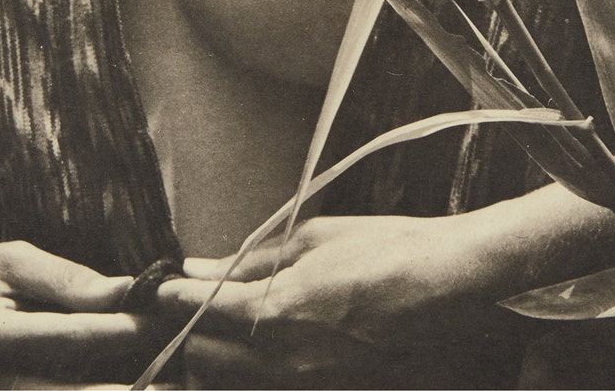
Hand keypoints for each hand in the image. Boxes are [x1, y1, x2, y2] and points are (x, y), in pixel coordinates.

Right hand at [0, 228, 173, 387]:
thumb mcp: (15, 259)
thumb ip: (70, 281)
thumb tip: (127, 292)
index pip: (69, 338)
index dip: (121, 332)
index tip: (165, 322)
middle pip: (67, 390)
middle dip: (126, 383)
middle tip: (176, 377)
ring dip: (112, 390)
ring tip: (164, 383)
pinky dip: (86, 390)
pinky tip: (125, 384)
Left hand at [157, 215, 516, 388]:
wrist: (455, 287)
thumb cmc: (388, 250)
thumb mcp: (314, 239)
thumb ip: (251, 260)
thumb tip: (201, 267)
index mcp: (276, 312)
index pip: (200, 310)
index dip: (172, 298)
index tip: (159, 288)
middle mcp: (285, 360)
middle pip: (203, 361)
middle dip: (188, 333)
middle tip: (187, 308)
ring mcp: (309, 386)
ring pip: (231, 385)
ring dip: (214, 359)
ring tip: (217, 331)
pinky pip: (269, 390)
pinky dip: (251, 374)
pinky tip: (261, 350)